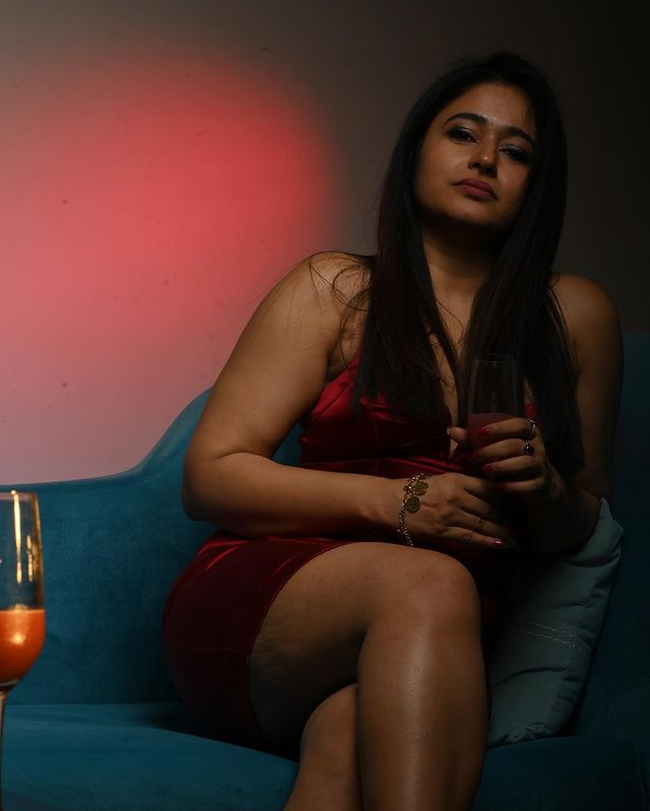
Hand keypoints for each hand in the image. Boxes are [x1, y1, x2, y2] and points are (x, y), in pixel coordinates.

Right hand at [396, 472, 518, 548]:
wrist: (389, 502)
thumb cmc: (414, 491)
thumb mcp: (440, 479)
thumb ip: (462, 484)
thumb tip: (486, 492)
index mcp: (455, 479)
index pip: (488, 488)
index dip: (504, 498)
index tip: (514, 505)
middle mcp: (455, 496)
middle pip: (489, 508)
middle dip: (507, 518)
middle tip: (520, 525)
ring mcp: (450, 514)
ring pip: (483, 523)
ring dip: (502, 531)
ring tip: (515, 538)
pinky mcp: (443, 530)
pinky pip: (471, 536)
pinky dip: (488, 540)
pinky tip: (501, 543)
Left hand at [449, 417, 555, 502]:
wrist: (537, 484)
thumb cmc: (510, 460)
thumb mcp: (494, 448)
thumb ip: (473, 439)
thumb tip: (451, 430)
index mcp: (528, 432)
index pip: (519, 423)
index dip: (500, 427)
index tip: (479, 433)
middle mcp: (538, 447)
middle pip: (516, 444)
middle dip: (493, 450)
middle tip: (475, 457)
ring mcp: (541, 466)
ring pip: (525, 462)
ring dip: (503, 466)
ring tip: (485, 470)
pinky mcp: (540, 484)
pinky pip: (529, 484)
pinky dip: (514, 486)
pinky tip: (499, 486)